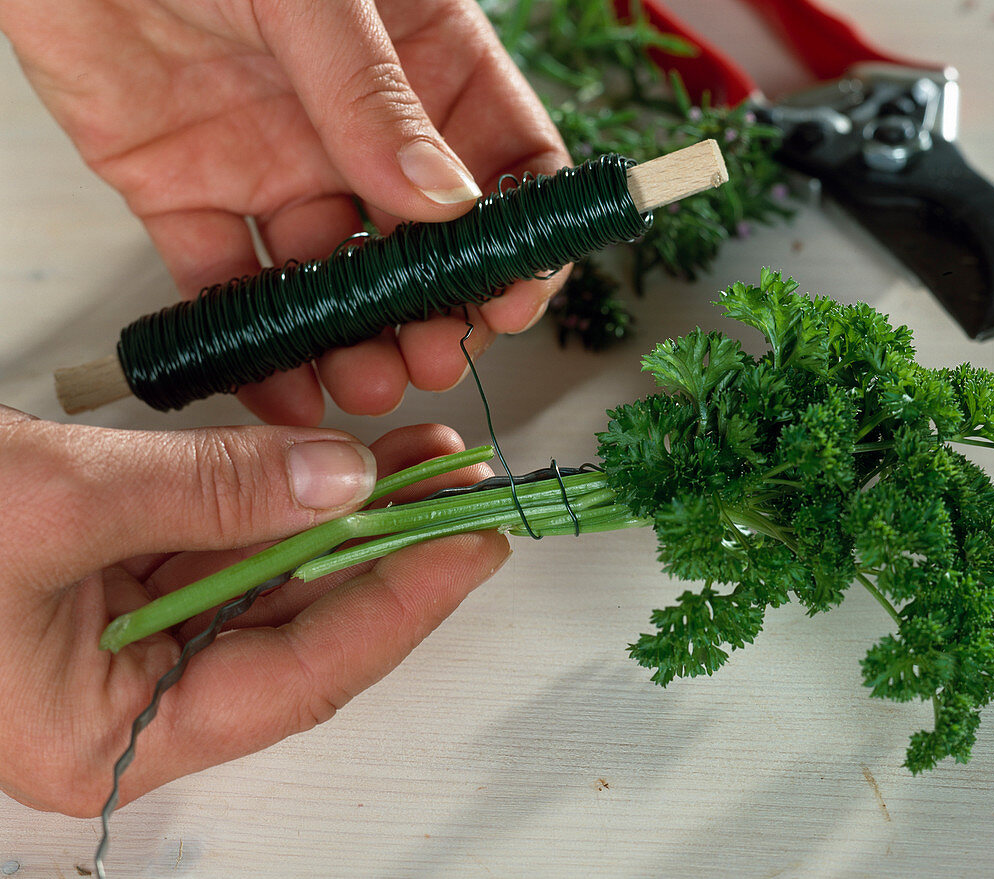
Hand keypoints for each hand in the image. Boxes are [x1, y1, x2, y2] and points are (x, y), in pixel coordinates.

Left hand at [0, 0, 569, 423]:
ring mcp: (275, 163)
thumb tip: (446, 199)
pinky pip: (226, 282)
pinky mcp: (188, 193)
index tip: (513, 297)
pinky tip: (279, 381)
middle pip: (424, 240)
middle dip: (435, 309)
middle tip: (434, 359)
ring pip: (332, 277)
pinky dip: (250, 340)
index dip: (519, 235)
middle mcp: (354, 124)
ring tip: (364, 381)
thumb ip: (370, 91)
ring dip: (355, 340)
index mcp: (416, 56)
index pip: (506, 156)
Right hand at [0, 405, 508, 815]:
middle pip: (293, 631)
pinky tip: (339, 464)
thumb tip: (340, 483)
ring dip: (342, 520)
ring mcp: (115, 633)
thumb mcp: (53, 501)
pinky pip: (220, 542)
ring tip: (421, 464)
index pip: (296, 679)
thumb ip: (209, 493)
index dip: (397, 608)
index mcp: (97, 732)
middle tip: (461, 495)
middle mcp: (117, 694)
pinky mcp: (110, 572)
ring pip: (264, 582)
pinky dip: (280, 502)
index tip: (471, 546)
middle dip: (384, 556)